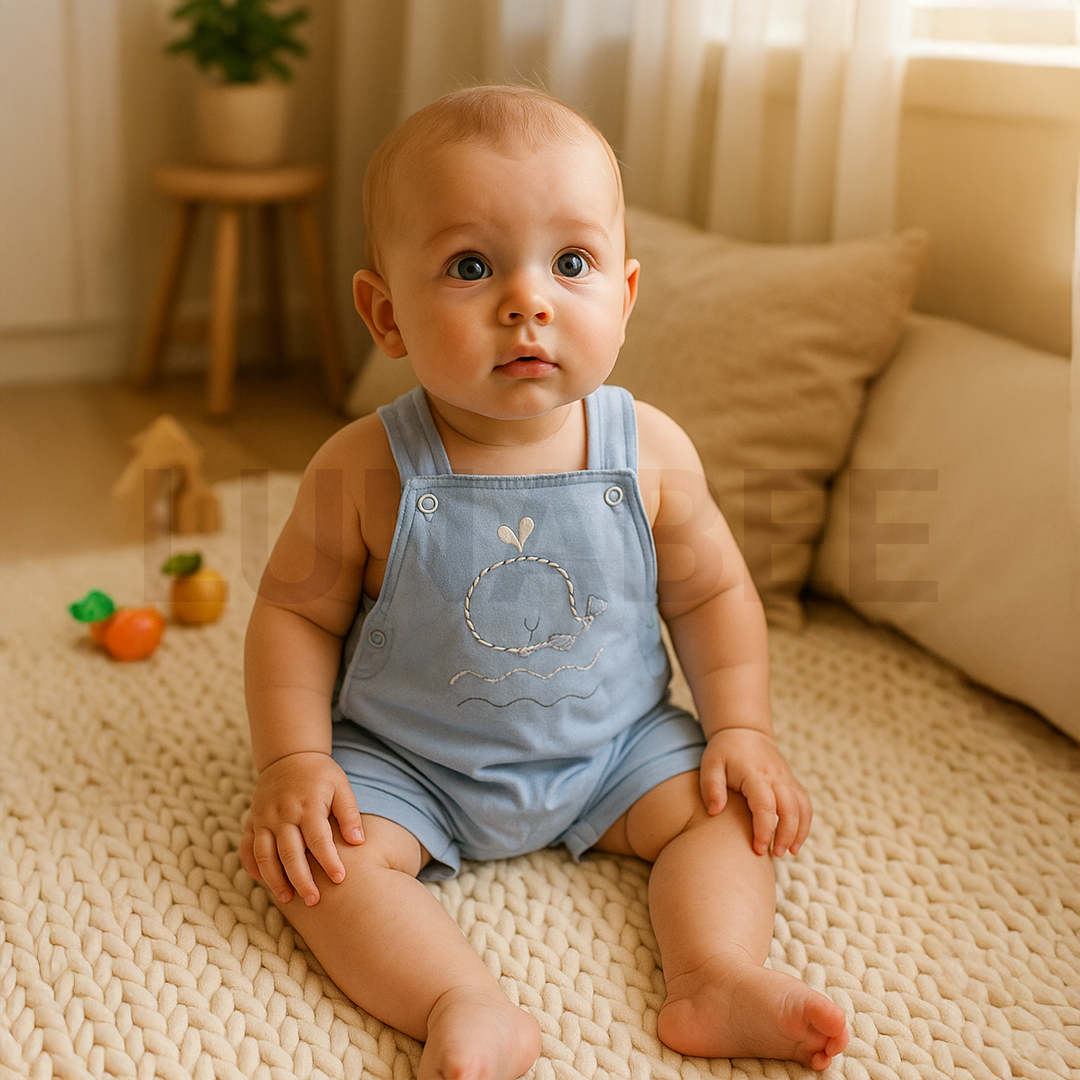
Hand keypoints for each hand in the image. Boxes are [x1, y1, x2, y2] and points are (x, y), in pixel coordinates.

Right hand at [241, 751, 364, 906]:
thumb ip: (349, 813)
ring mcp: (264, 818)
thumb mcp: (341, 786)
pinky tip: (261, 880)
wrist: (289, 755)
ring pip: (265, 854)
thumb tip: (358, 842)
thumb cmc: (320, 774)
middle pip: (289, 852)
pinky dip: (251, 865)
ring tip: (288, 899)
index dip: (329, 860)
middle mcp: (283, 814)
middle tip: (314, 900)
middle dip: (301, 879)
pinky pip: (247, 847)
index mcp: (308, 805)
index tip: (340, 878)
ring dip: (274, 878)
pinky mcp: (252, 820)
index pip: (319, 839)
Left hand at [700, 728, 811, 856]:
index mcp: (755, 775)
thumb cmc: (724, 751)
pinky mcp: (791, 782)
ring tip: (789, 852)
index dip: (764, 830)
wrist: (744, 731)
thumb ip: (711, 787)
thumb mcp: (711, 764)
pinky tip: (795, 840)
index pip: (766, 806)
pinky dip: (805, 823)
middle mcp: (776, 777)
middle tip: (775, 855)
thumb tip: (714, 811)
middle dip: (786, 835)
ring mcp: (787, 779)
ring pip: (802, 808)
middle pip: (790, 810)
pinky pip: (805, 804)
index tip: (758, 849)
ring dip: (799, 832)